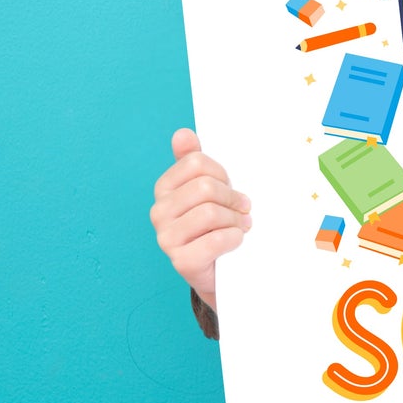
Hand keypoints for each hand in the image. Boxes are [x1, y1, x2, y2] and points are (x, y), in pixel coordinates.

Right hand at [150, 127, 251, 311]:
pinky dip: (233, 238)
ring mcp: (167, 238)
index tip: (230, 185)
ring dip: (236, 219)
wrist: (219, 268)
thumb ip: (193, 160)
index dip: (222, 173)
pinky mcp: (182, 261)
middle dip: (232, 197)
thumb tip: (182, 133)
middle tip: (243, 208)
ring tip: (242, 224)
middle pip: (205, 187)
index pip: (196, 162)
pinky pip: (215, 240)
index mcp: (164, 188)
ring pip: (211, 213)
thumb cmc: (214, 222)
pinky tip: (236, 240)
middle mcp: (159, 212)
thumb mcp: (207, 189)